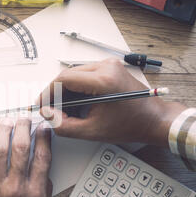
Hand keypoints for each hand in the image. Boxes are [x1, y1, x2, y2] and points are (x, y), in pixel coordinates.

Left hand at [0, 118, 51, 196]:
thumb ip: (44, 190)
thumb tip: (44, 168)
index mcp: (34, 193)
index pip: (42, 157)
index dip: (43, 138)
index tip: (43, 128)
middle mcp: (15, 187)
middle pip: (21, 148)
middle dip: (24, 128)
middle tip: (25, 118)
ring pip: (0, 149)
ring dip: (5, 131)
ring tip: (8, 120)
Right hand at [38, 59, 185, 146]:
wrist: (154, 119)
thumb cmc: (131, 124)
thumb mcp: (93, 131)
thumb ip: (64, 126)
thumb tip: (47, 115)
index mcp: (103, 80)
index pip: (64, 79)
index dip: (48, 92)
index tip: (41, 104)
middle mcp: (106, 67)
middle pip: (68, 75)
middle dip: (55, 93)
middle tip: (50, 109)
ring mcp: (109, 65)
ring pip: (75, 73)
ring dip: (65, 90)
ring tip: (63, 108)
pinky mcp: (110, 68)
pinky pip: (85, 74)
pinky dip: (76, 87)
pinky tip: (75, 102)